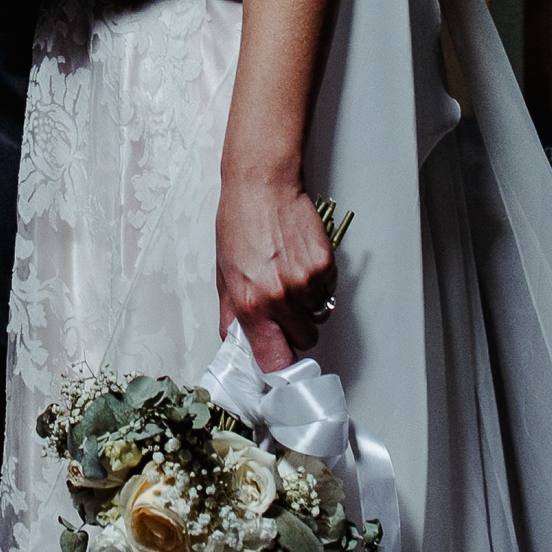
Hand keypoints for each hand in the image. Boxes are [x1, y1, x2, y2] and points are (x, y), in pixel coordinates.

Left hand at [216, 176, 337, 371]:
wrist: (262, 184)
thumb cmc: (239, 222)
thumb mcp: (224, 271)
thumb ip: (231, 312)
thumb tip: (234, 341)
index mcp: (251, 304)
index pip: (274, 362)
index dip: (279, 367)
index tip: (280, 364)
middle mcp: (280, 298)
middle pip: (304, 341)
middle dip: (295, 330)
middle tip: (283, 307)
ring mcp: (306, 282)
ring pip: (318, 316)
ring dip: (308, 305)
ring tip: (290, 276)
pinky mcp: (325, 265)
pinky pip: (328, 291)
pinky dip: (319, 283)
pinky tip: (301, 260)